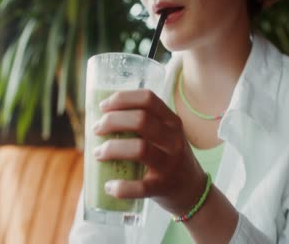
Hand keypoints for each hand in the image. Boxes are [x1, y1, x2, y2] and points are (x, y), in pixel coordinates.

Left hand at [92, 89, 206, 214]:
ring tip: (98, 153)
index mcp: (172, 122)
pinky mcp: (162, 187)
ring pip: (140, 148)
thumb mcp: (166, 135)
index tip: (103, 107)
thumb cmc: (168, 157)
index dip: (122, 99)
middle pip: (141, 120)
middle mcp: (173, 140)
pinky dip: (121, 187)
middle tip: (97, 129)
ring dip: (112, 149)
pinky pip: (140, 187)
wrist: (192, 190)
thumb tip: (100, 120)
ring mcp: (169, 164)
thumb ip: (143, 125)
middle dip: (112, 121)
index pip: (148, 99)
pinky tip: (109, 186)